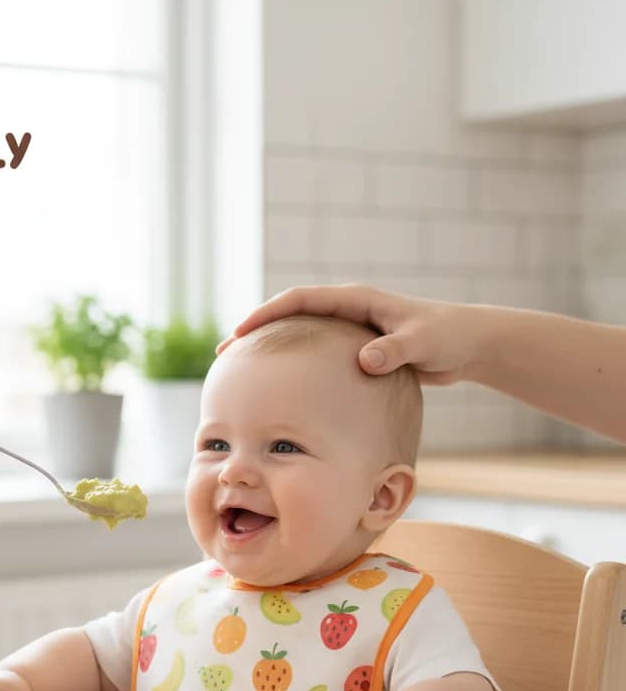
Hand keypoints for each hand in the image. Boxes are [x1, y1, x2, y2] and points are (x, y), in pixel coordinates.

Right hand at [225, 284, 479, 385]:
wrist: (467, 344)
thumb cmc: (447, 338)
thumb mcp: (422, 343)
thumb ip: (394, 350)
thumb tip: (365, 360)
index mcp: (355, 300)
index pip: (299, 300)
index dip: (266, 314)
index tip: (240, 333)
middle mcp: (346, 309)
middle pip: (287, 315)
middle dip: (254, 332)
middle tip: (223, 354)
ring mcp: (348, 327)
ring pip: (297, 336)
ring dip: (268, 350)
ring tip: (240, 373)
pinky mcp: (353, 347)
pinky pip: (313, 354)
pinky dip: (291, 366)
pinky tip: (280, 391)